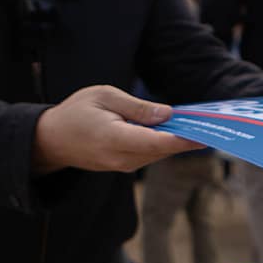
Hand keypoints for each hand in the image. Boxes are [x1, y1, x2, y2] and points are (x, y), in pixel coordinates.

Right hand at [33, 85, 202, 173]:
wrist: (51, 140)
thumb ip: (137, 107)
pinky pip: (149, 155)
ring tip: (198, 126)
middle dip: (186, 139)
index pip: (157, 142)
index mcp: (115, 139)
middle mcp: (121, 158)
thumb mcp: (104, 96)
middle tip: (211, 126)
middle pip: (163, 150)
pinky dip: (163, 144)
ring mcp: (123, 166)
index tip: (205, 134)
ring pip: (158, 154)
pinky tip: (175, 131)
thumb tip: (167, 114)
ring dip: (177, 142)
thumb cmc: (76, 112)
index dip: (183, 140)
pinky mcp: (124, 167)